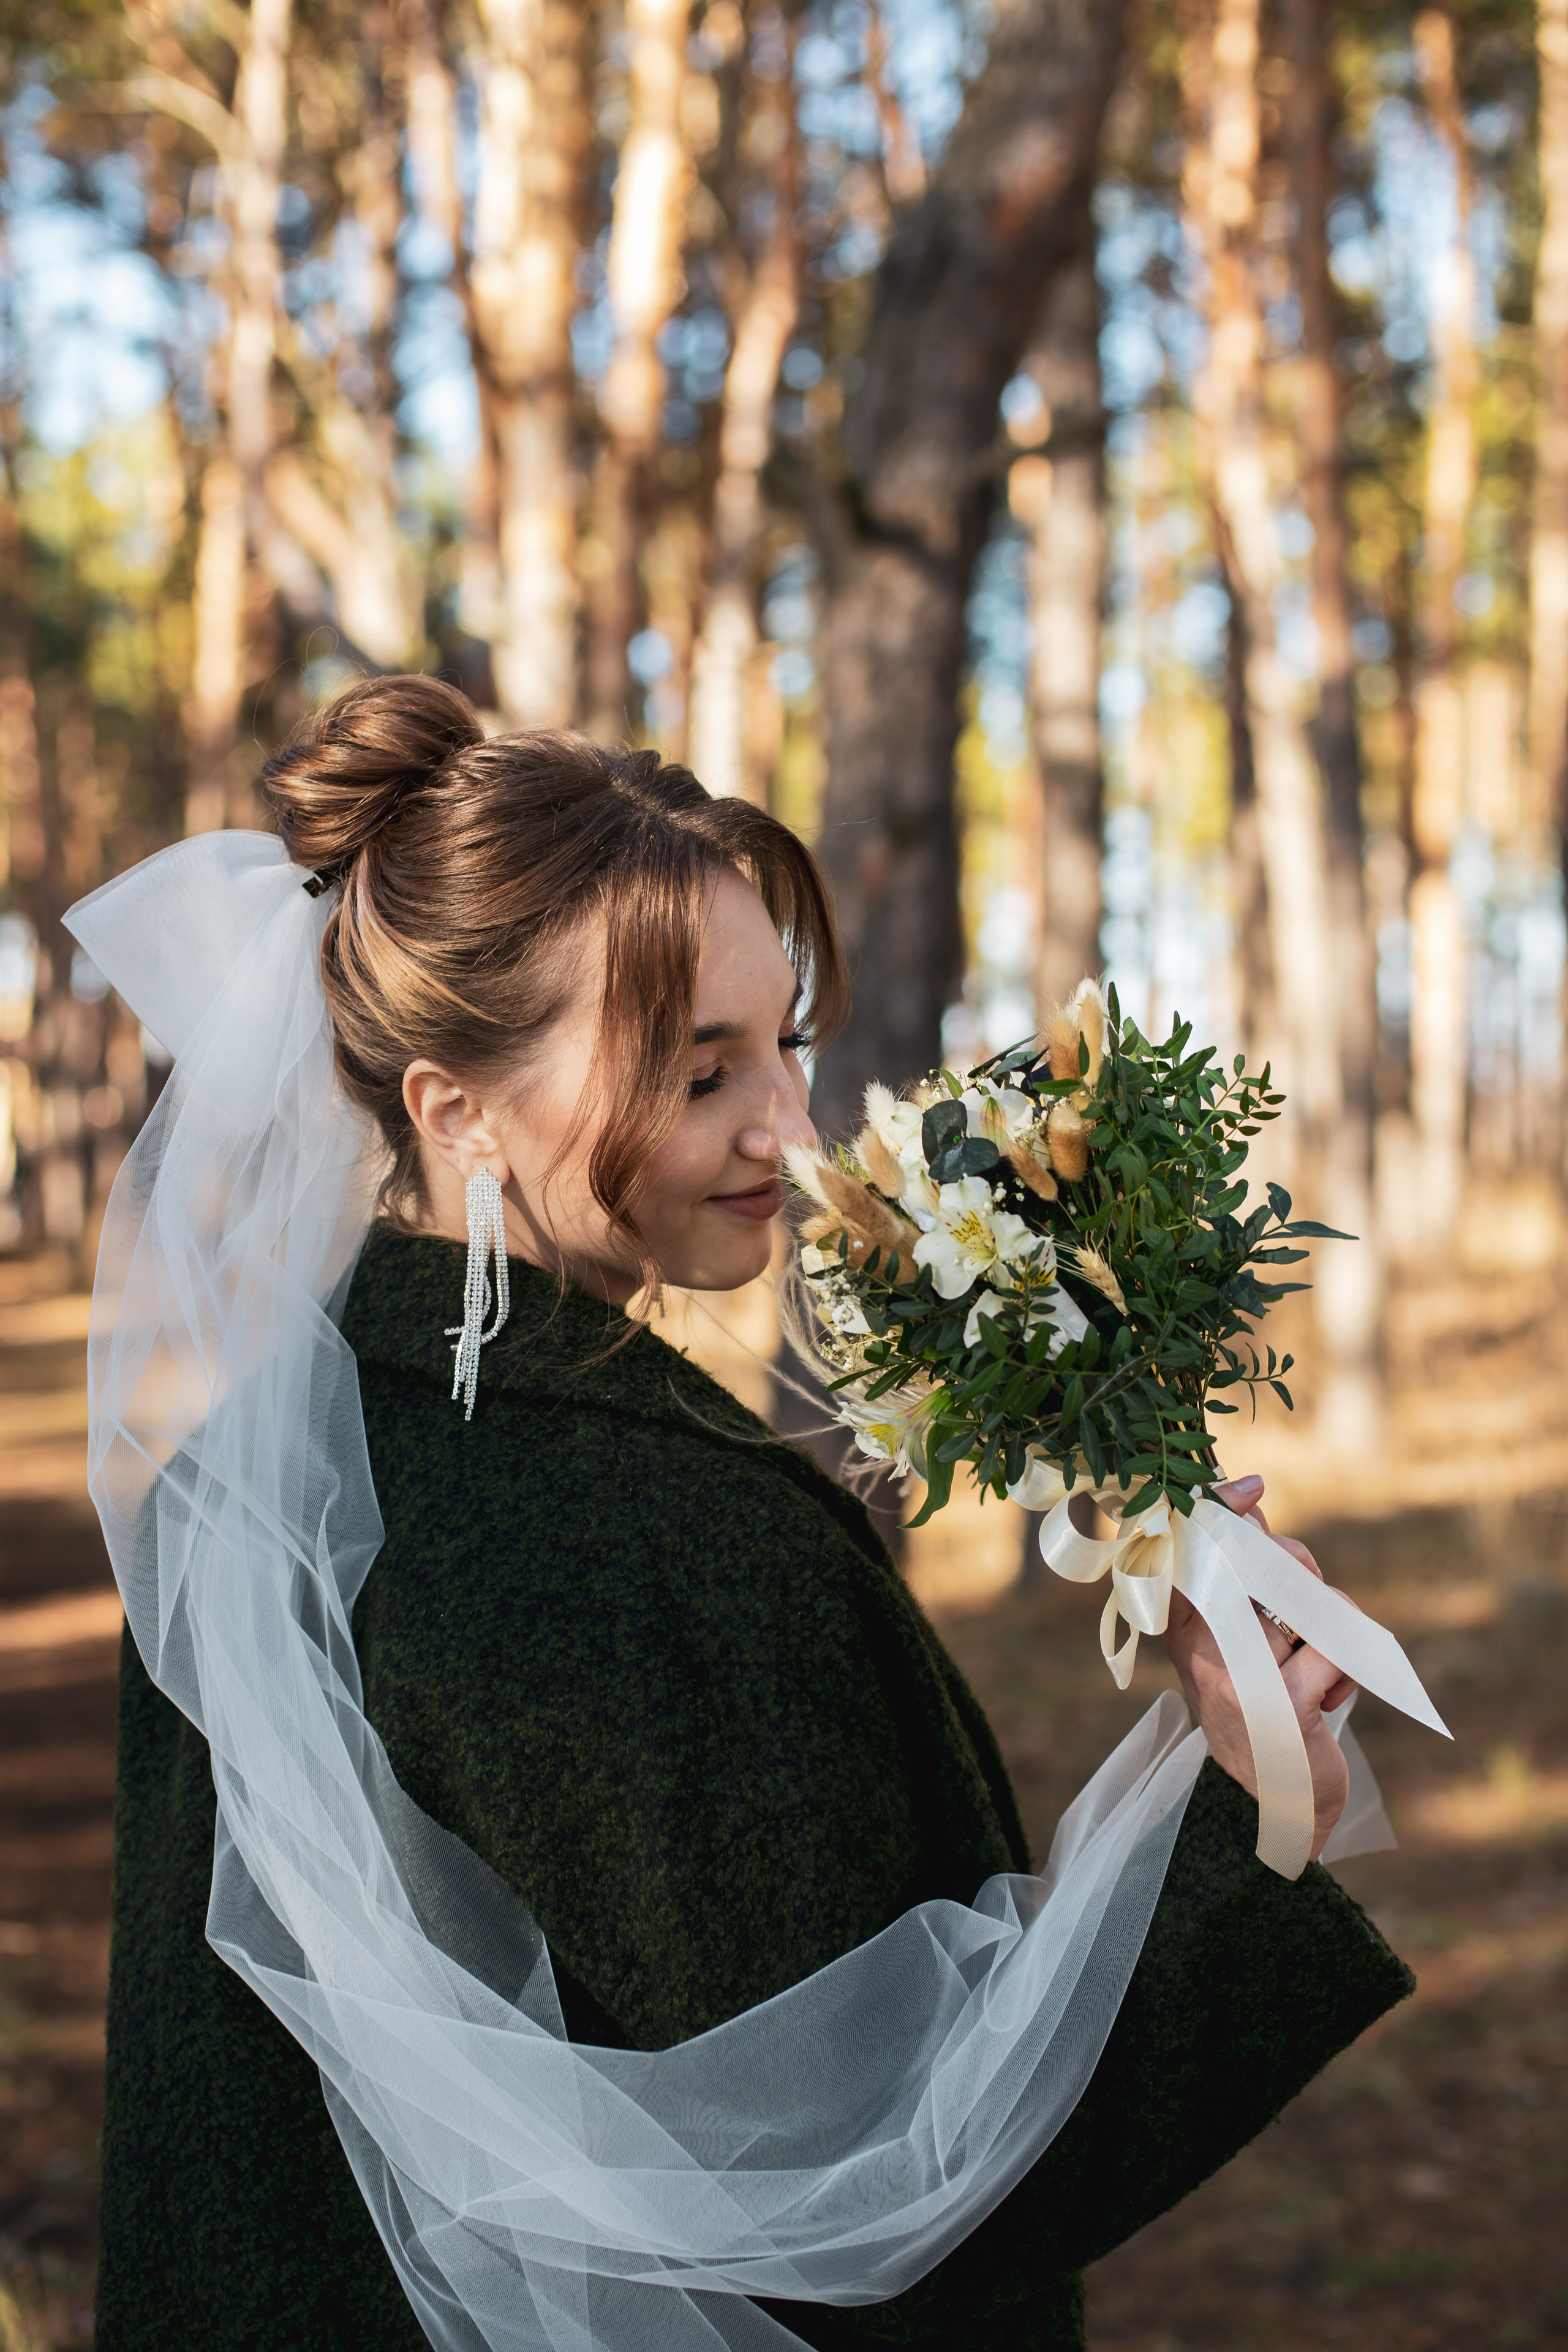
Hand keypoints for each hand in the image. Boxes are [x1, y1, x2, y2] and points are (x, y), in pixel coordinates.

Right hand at [1161, 1475, 1357, 1861]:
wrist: (1274, 1805)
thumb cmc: (1261, 1714)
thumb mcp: (1245, 1641)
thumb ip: (1248, 1576)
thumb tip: (1250, 1501)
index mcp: (1184, 1624)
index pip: (1194, 1546)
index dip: (1222, 1507)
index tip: (1252, 1488)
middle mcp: (1202, 1644)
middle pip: (1265, 1562)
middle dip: (1301, 1570)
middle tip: (1305, 1615)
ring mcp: (1242, 1673)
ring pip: (1311, 1604)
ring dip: (1330, 1631)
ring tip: (1313, 1670)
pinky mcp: (1284, 1701)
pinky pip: (1336, 1649)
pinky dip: (1345, 1672)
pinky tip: (1325, 1702)